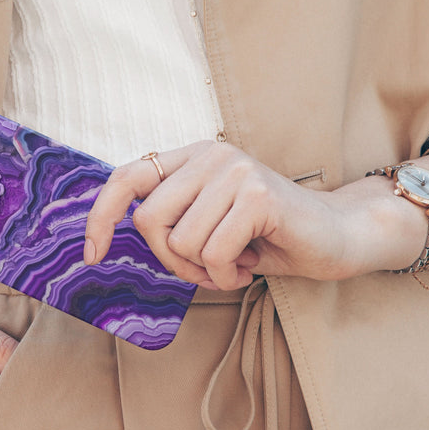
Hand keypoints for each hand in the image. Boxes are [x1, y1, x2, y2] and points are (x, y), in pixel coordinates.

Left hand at [84, 141, 381, 289]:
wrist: (336, 236)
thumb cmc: (267, 237)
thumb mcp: (208, 225)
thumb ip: (171, 221)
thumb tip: (109, 237)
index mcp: (193, 156)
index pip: (127, 177)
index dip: (101, 216)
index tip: (93, 254)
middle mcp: (211, 155)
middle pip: (149, 221)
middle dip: (172, 261)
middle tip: (206, 268)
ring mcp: (235, 170)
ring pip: (181, 243)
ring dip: (206, 270)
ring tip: (236, 262)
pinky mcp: (258, 196)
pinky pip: (214, 253)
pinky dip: (228, 275)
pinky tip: (251, 264)